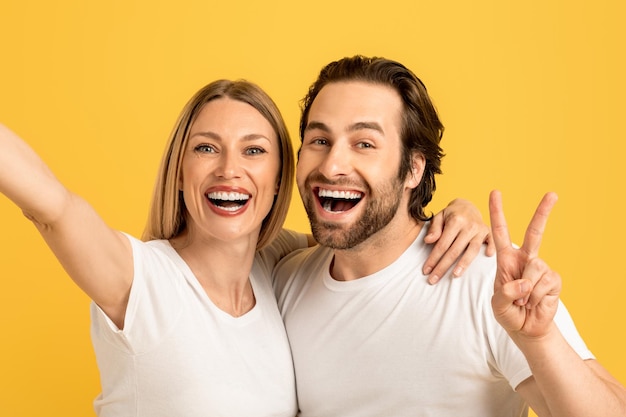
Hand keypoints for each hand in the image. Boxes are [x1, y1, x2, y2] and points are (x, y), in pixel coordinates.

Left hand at [424, 198, 494, 283]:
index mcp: (455, 221)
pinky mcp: (488, 232)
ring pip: (471, 250)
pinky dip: (490, 248)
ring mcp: (480, 229)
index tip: (426, 271)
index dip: (433, 258)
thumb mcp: (439, 216)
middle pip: (454, 251)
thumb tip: (428, 241)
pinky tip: (486, 256)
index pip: (442, 244)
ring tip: (454, 276)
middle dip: (442, 267)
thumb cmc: (451, 214)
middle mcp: (468, 226)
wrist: (467, 205)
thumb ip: (434, 229)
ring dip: (463, 264)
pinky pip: (490, 242)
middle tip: (433, 280)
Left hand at [489, 190, 561, 338]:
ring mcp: (540, 268)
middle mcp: (524, 259)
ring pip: (534, 268)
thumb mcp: (497, 304)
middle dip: (543, 212)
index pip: (500, 232)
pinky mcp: (553, 279)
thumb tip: (525, 282)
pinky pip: (544, 282)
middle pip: (535, 232)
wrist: (526, 328)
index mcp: (506, 259)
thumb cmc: (508, 312)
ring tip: (523, 300)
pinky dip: (536, 296)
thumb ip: (505, 293)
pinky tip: (534, 302)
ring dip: (526, 289)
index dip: (497, 212)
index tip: (495, 192)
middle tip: (552, 194)